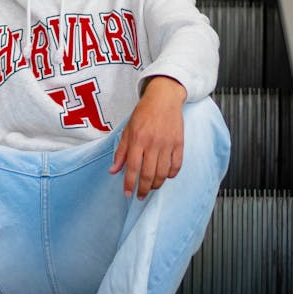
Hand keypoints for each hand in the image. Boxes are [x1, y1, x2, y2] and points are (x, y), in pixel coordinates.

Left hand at [110, 76, 185, 198]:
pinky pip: (176, 165)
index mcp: (137, 139)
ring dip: (157, 184)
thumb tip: (113, 171)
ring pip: (163, 173)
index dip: (129, 183)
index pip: (132, 168)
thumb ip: (121, 152)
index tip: (128, 193)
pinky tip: (165, 176)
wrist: (164, 98)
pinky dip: (171, 174)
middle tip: (140, 196)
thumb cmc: (143, 113)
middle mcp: (153, 143)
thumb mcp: (127, 130)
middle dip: (143, 189)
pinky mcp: (179, 143)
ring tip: (151, 188)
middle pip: (148, 174)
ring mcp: (167, 144)